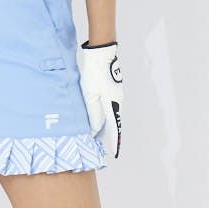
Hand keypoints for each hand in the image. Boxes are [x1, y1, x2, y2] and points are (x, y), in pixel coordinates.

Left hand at [78, 40, 123, 158]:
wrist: (101, 54)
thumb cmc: (94, 74)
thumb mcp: (90, 95)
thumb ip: (93, 114)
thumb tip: (95, 129)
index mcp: (113, 105)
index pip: (114, 128)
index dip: (114, 142)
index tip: (115, 153)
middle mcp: (118, 102)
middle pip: (113, 122)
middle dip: (107, 134)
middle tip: (101, 145)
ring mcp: (117, 95)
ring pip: (111, 114)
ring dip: (104, 124)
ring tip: (96, 133)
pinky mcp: (113, 89)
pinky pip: (109, 106)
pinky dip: (104, 114)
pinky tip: (97, 115)